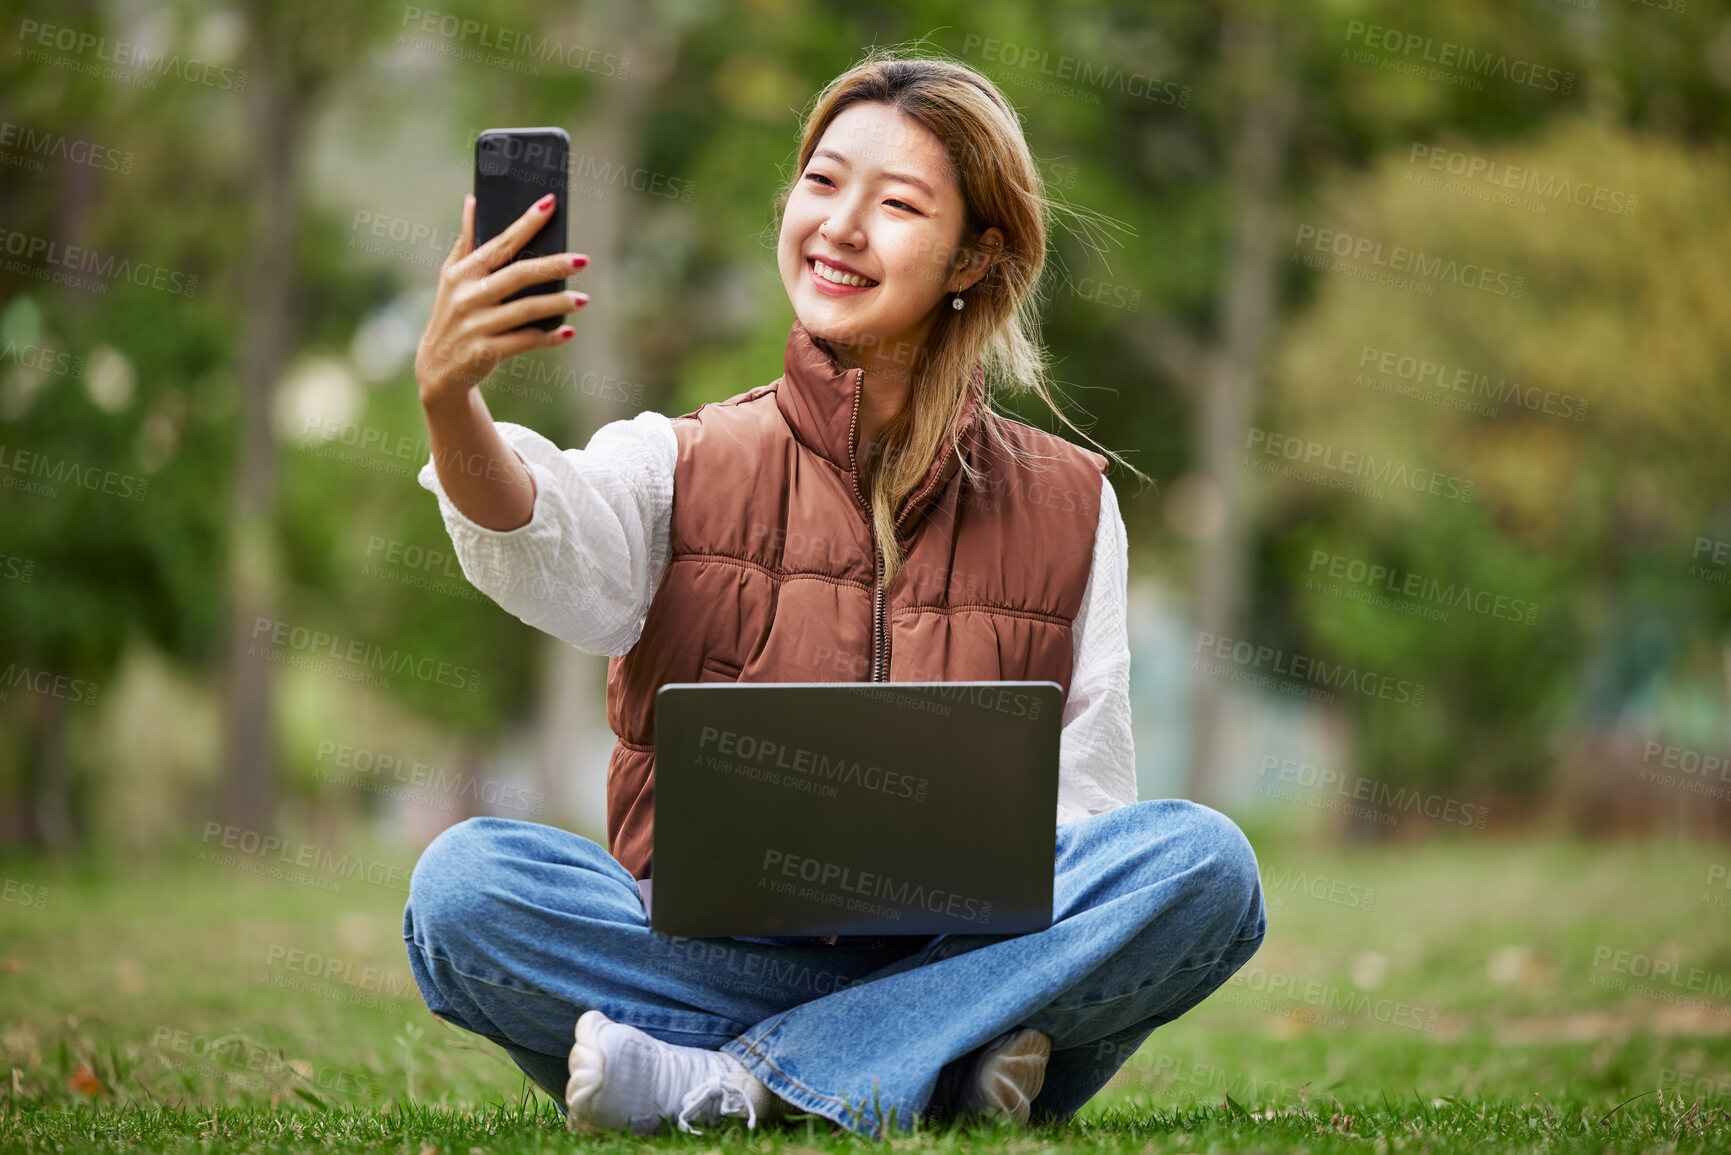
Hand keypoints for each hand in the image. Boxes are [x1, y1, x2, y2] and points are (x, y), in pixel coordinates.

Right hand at [415, 192, 589, 408]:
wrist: (437, 368)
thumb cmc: (451, 314)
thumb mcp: (451, 277)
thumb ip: (465, 240)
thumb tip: (473, 200)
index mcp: (462, 273)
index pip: (500, 243)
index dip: (526, 223)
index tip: (550, 204)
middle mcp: (467, 296)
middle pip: (518, 275)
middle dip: (552, 266)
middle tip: (583, 260)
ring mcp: (477, 325)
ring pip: (526, 309)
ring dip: (558, 304)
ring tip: (583, 299)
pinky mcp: (486, 351)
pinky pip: (526, 341)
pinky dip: (549, 337)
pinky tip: (567, 331)